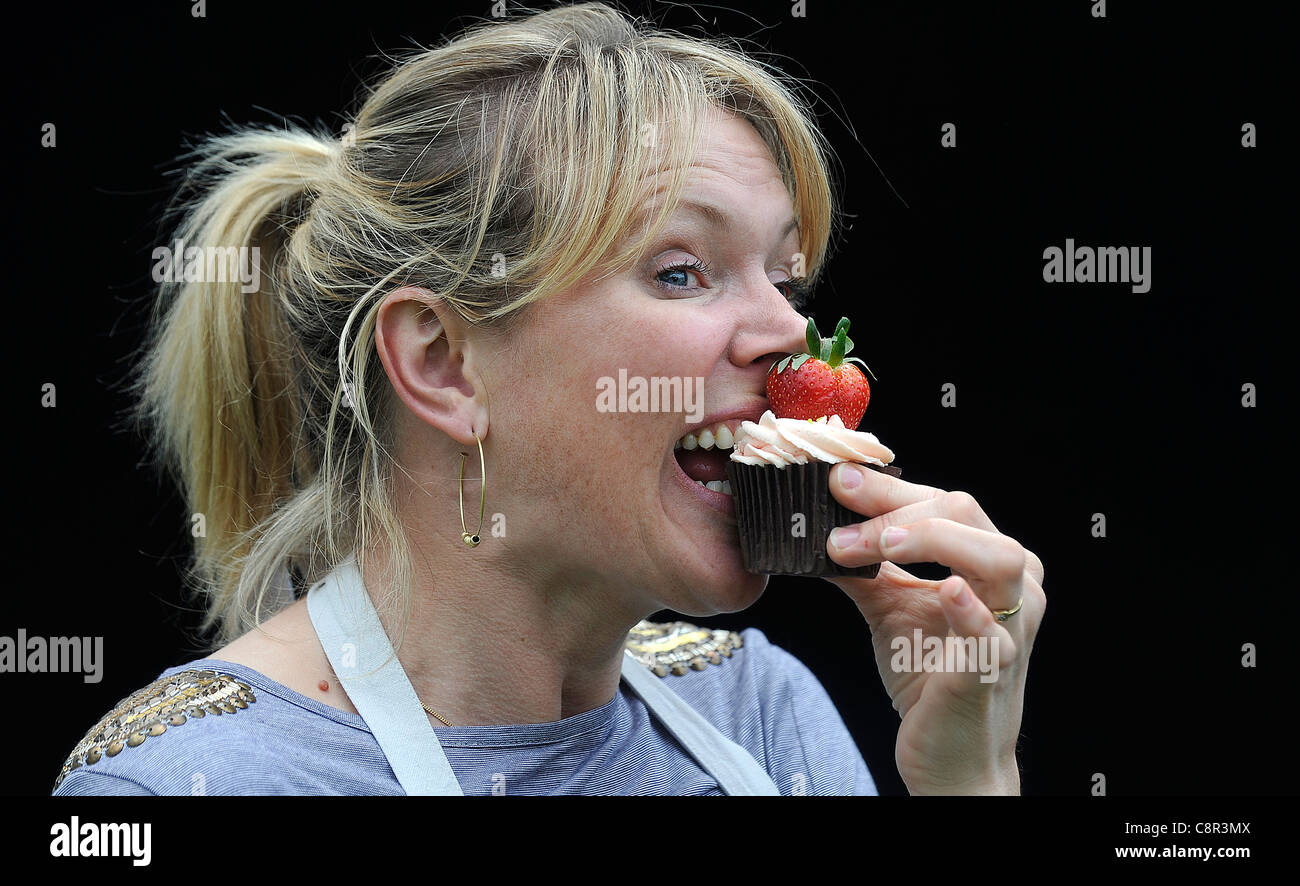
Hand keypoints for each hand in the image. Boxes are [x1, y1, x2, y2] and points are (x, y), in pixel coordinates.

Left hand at [821, 462, 1045, 794]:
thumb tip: (813, 529)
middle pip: (965, 514)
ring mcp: (1009, 627)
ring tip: (881, 543)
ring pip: (997, 557)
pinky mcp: (992, 671)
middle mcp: (1012, 585)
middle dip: (897, 506)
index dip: (888, 489)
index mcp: (987, 561)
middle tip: (840, 514)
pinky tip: (948, 590)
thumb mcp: (888, 608)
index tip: (837, 481)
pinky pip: (992, 635)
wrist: (949, 756)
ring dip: (931, 539)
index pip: (944, 503)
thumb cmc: (928, 675)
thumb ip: (860, 568)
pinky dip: (971, 610)